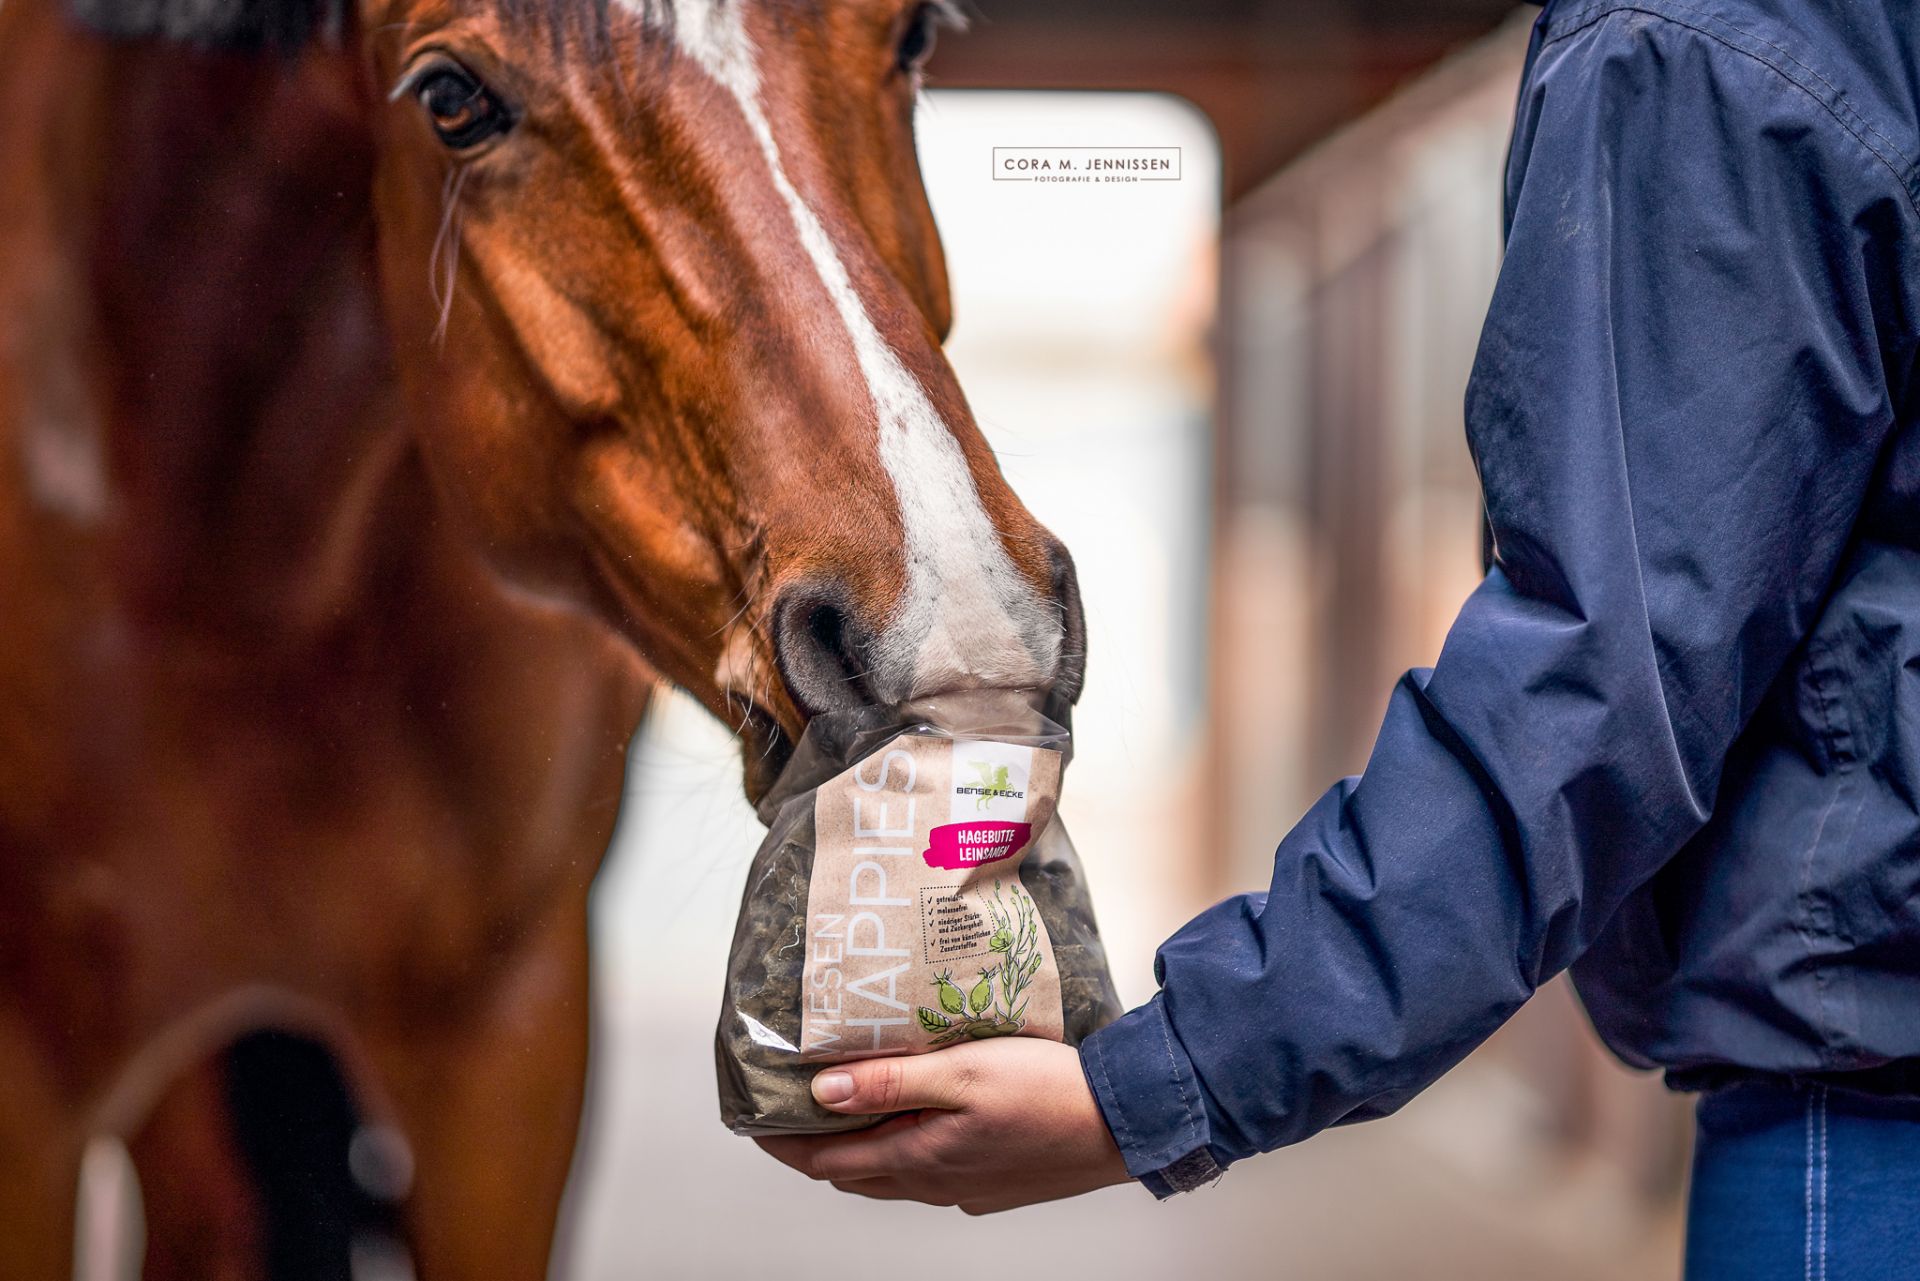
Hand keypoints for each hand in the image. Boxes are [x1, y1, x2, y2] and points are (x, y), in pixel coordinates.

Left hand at [756, 1038, 1132, 1213]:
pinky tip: (920, 1119)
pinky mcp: (993, 1187)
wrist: (1123, 1126)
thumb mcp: (960, 1072)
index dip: (781, 1141)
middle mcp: (933, 1185)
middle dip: (813, 1146)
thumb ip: (888, 1081)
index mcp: (917, 1159)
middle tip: (790, 1109)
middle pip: (851, 1173)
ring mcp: (964, 1192)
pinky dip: (904, 1151)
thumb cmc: (1046, 1092)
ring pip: (891, 1176)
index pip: (824, 1160)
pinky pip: (929, 1174)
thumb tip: (820, 1092)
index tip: (752, 1118)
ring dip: (859, 1149)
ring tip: (847, 1108)